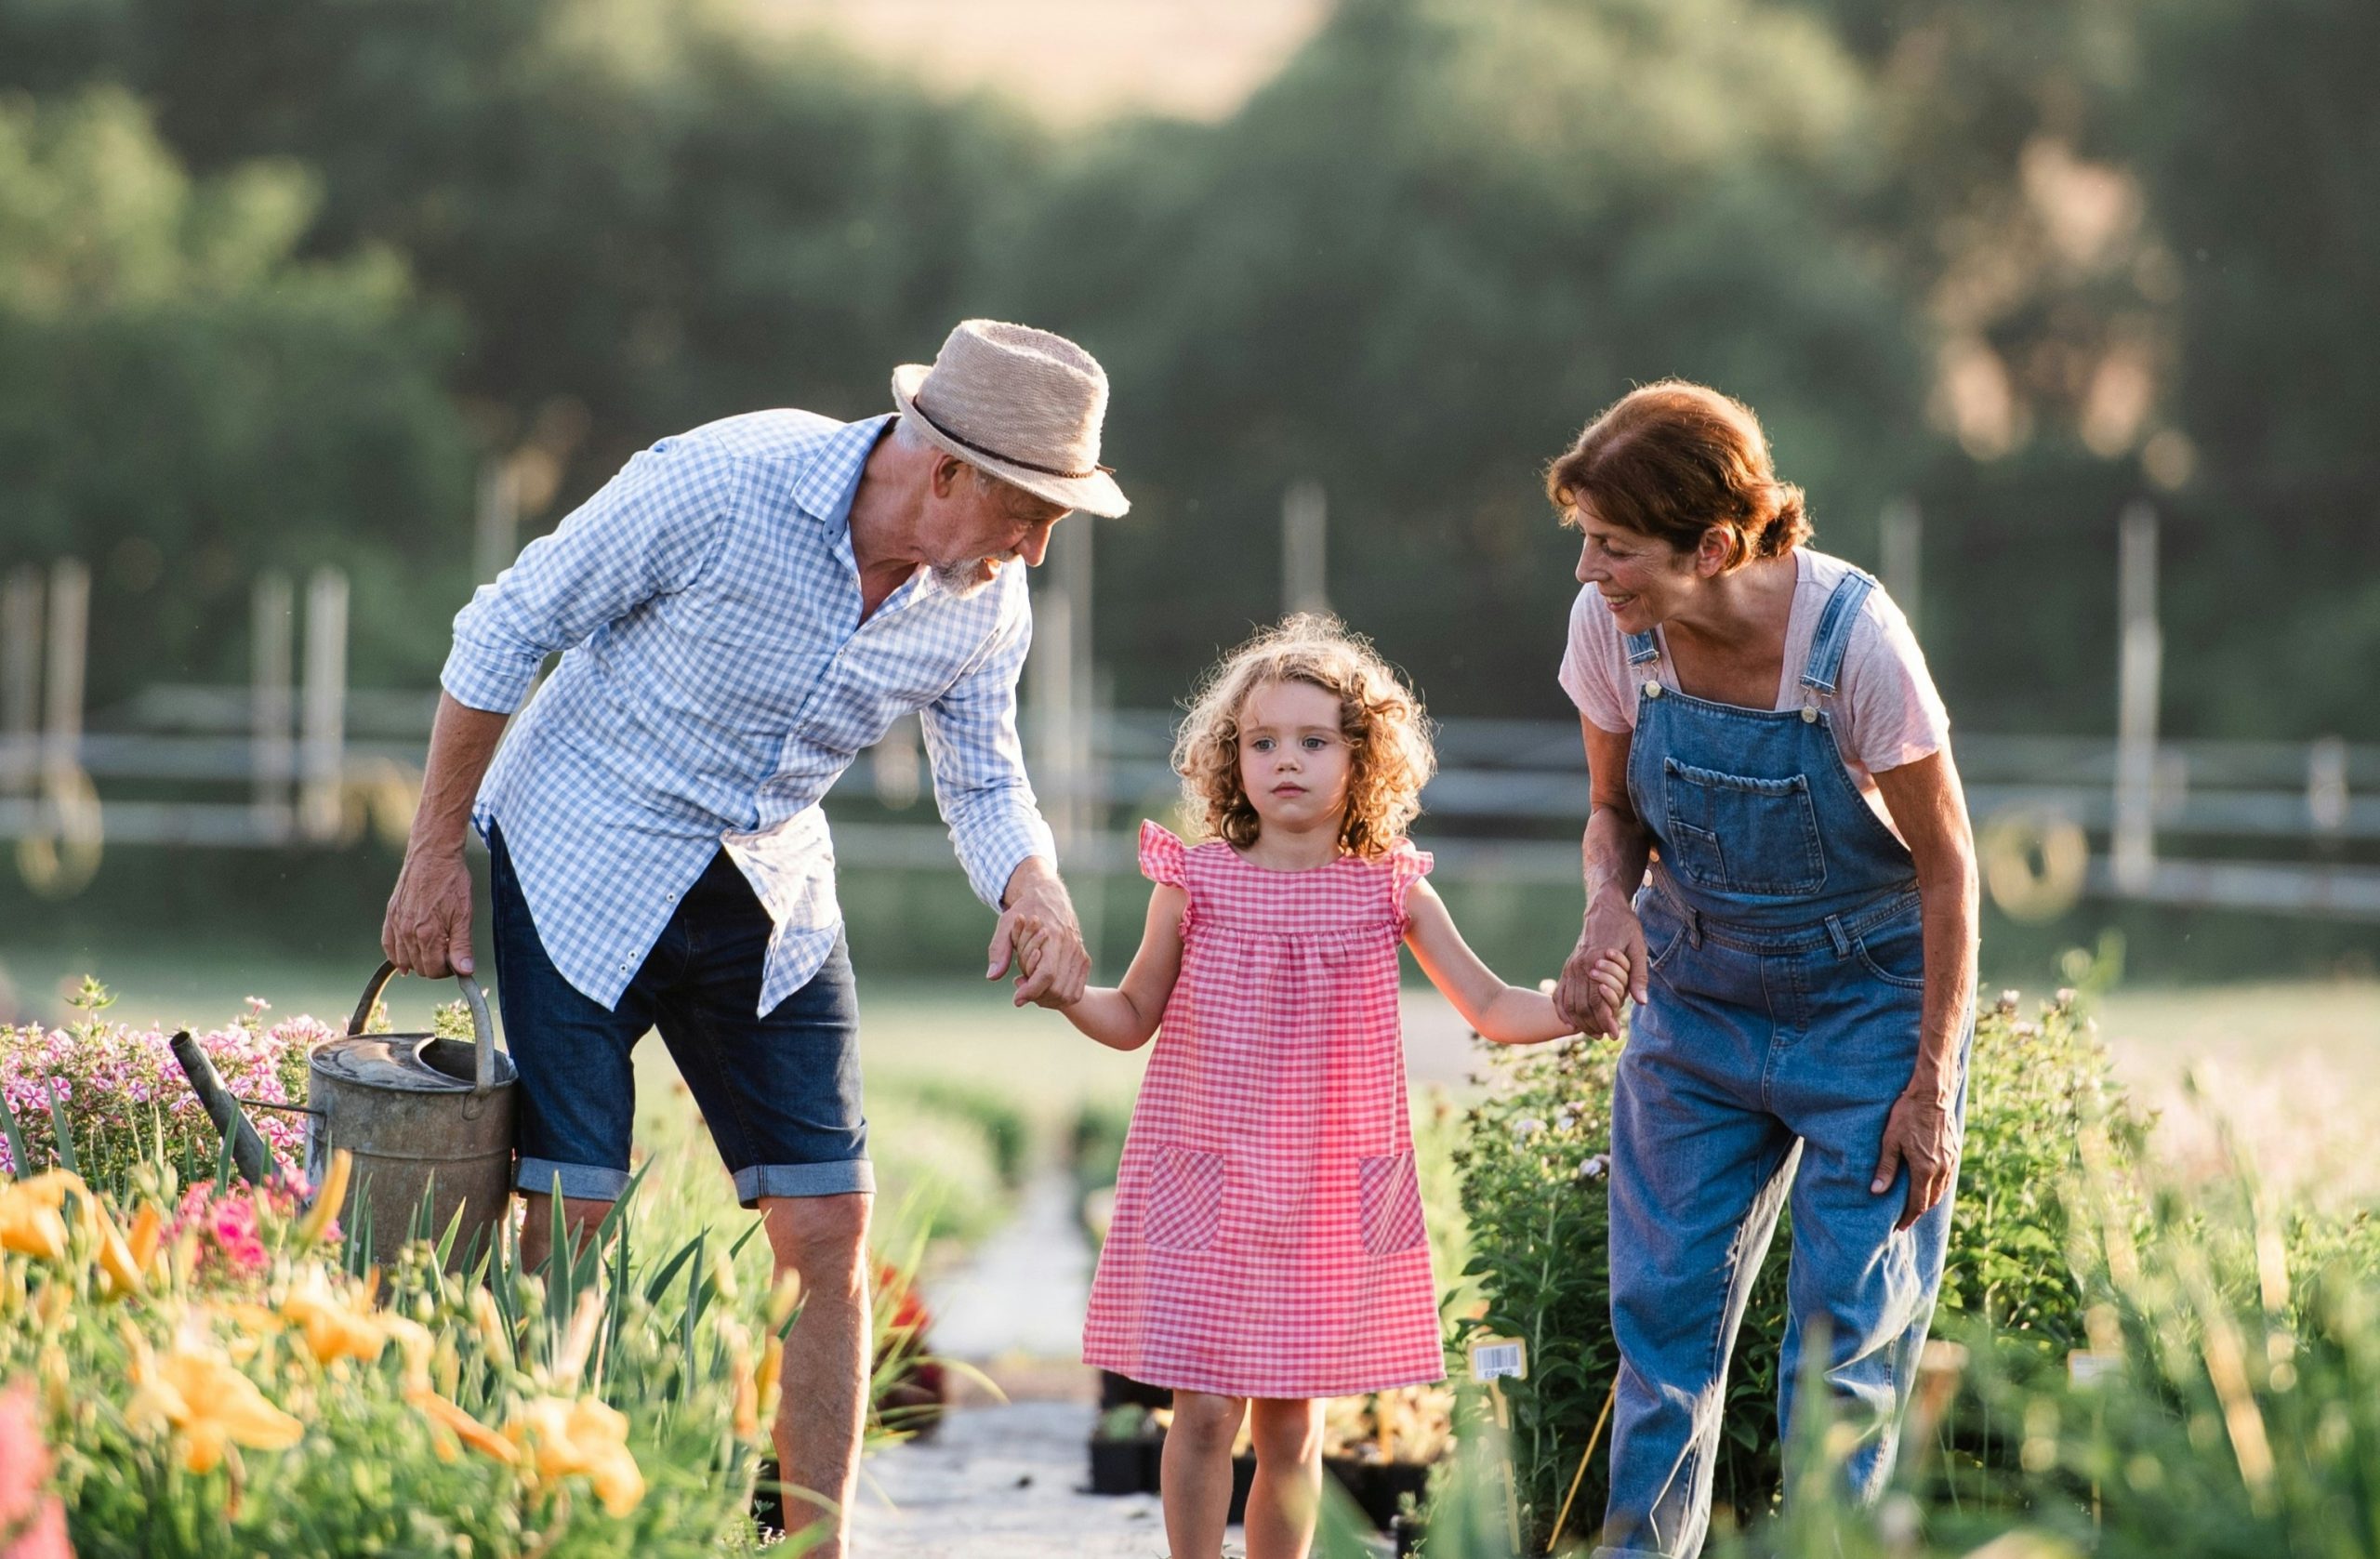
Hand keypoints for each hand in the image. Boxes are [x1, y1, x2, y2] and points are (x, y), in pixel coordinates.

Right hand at [382, 848, 475, 977]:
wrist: (433, 855)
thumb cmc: (451, 881)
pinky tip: (405, 960)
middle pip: (418, 967)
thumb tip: (465, 971)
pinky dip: (396, 955)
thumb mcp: (464, 915)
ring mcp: (397, 923)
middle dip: (434, 965)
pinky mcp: (391, 914)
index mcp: (427, 934)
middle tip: (447, 953)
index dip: (446, 970)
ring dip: (418, 961)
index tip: (455, 962)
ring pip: (403, 959)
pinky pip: (388, 944)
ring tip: (433, 950)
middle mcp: (408, 932)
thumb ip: (462, 946)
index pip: (432, 970)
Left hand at [989, 858, 1087, 1007]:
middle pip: (1057, 989)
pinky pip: (1076, 990)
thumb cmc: (1024, 910)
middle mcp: (1070, 946)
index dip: (1031, 991)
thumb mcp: (1005, 925)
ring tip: (1031, 988)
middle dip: (1037, 997)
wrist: (1049, 896)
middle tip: (1020, 988)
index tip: (1016, 999)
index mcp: (1053, 936)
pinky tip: (1043, 988)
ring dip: (1048, 1000)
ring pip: (1068, 994)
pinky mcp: (1084, 960)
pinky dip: (1059, 997)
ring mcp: (1079, 954)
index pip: (1046, 974)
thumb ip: (998, 950)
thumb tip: (992, 976)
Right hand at [1555, 893, 1645, 1036]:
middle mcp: (1579, 966)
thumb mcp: (1638, 948)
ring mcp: (1570, 967)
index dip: (1606, 1020)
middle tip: (1607, 1036)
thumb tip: (1641, 1001)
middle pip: (1581, 1006)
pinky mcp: (1568, 967)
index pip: (1597, 1001)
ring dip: (1580, 1022)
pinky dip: (1563, 1011)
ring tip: (1594, 1032)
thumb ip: (1639, 977)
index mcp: (1596, 961)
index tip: (1615, 1034)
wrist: (1604, 908)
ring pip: (1569, 1003)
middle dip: (1593, 1025)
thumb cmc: (1625, 927)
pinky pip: (1560, 994)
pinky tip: (1571, 1022)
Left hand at [1871, 1088, 1959, 1231]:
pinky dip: (1938, 1186)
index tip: (1900, 1227)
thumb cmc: (1907, 1114)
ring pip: (1942, 1189)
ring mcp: (1951, 1160)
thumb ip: (1886, 1168)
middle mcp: (1942, 1169)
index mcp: (1925, 1169)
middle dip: (1919, 1211)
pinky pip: (1947, 1177)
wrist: (1932, 1094)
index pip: (1918, 1203)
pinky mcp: (1955, 1151)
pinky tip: (1929, 1184)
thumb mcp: (1890, 1140)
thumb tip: (1876, 1191)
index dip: (1909, 1217)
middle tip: (1906, 1218)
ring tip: (1916, 1204)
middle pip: (1932, 1200)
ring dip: (1929, 1199)